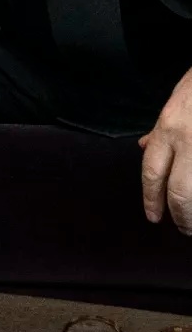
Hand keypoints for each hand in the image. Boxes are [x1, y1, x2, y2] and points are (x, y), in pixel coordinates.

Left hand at [139, 68, 191, 234]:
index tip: (153, 216)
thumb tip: (144, 147)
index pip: (152, 171)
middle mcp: (188, 141)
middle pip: (179, 191)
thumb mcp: (174, 102)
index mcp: (169, 128)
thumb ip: (160, 130)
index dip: (150, 198)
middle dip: (180, 215)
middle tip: (183, 229)